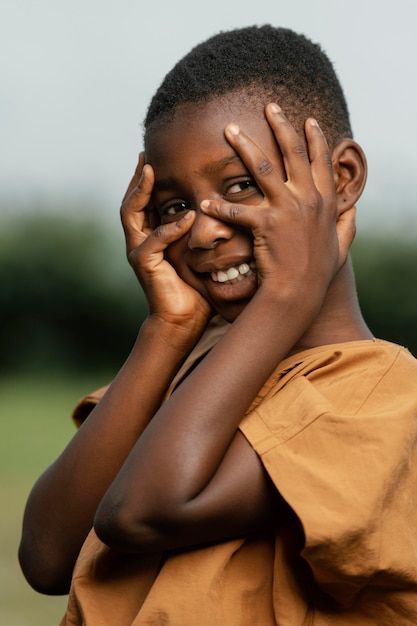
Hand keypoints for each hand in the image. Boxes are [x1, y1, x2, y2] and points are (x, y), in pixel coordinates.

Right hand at [120, 153, 210, 336]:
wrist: (183, 321)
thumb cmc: (195, 288)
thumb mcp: (198, 253)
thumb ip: (201, 231)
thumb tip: (223, 207)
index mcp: (151, 237)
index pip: (145, 202)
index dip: (147, 180)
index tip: (155, 157)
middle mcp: (139, 241)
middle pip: (131, 202)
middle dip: (138, 178)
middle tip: (145, 156)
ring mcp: (138, 252)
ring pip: (131, 214)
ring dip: (141, 192)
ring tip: (152, 172)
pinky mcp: (144, 265)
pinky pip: (155, 241)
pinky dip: (171, 228)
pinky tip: (186, 217)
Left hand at [200, 104, 355, 301]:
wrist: (301, 292)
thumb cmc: (319, 273)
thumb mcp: (341, 247)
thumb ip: (347, 225)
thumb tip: (353, 210)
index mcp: (325, 202)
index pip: (321, 161)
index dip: (315, 138)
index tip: (307, 120)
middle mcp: (308, 199)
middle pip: (293, 152)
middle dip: (280, 125)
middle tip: (268, 106)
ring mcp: (287, 209)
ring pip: (264, 167)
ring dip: (244, 145)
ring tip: (229, 130)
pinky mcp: (266, 224)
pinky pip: (237, 211)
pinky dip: (219, 208)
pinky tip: (204, 205)